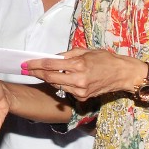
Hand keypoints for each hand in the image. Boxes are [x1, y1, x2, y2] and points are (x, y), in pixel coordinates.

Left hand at [23, 48, 144, 100]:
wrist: (122, 74)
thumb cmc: (105, 59)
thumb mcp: (86, 51)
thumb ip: (68, 55)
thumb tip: (53, 58)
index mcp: (79, 64)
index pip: (51, 65)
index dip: (36, 64)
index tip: (26, 63)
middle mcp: (78, 79)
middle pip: (50, 78)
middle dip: (36, 73)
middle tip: (26, 69)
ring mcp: (80, 90)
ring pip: (57, 85)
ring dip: (47, 79)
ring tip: (40, 73)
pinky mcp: (83, 97)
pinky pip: (66, 90)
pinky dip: (61, 84)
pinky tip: (60, 79)